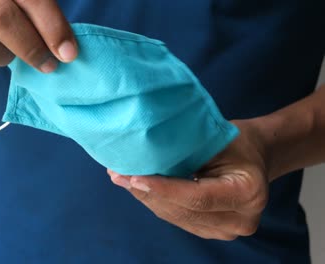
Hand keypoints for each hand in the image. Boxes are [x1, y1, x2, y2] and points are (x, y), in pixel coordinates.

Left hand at [108, 119, 270, 240]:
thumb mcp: (216, 139)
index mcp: (248, 194)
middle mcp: (240, 220)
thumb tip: (143, 153)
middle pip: (182, 210)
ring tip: (120, 178)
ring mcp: (225, 229)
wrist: (253, 156)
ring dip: (145, 197)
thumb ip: (186, 152)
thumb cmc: (235, 141)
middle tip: (117, 174)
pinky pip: (175, 217)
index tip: (133, 178)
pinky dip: (154, 201)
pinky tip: (136, 186)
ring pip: (174, 216)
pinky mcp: (210, 229)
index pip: (197, 197)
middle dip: (146, 192)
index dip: (163, 189)